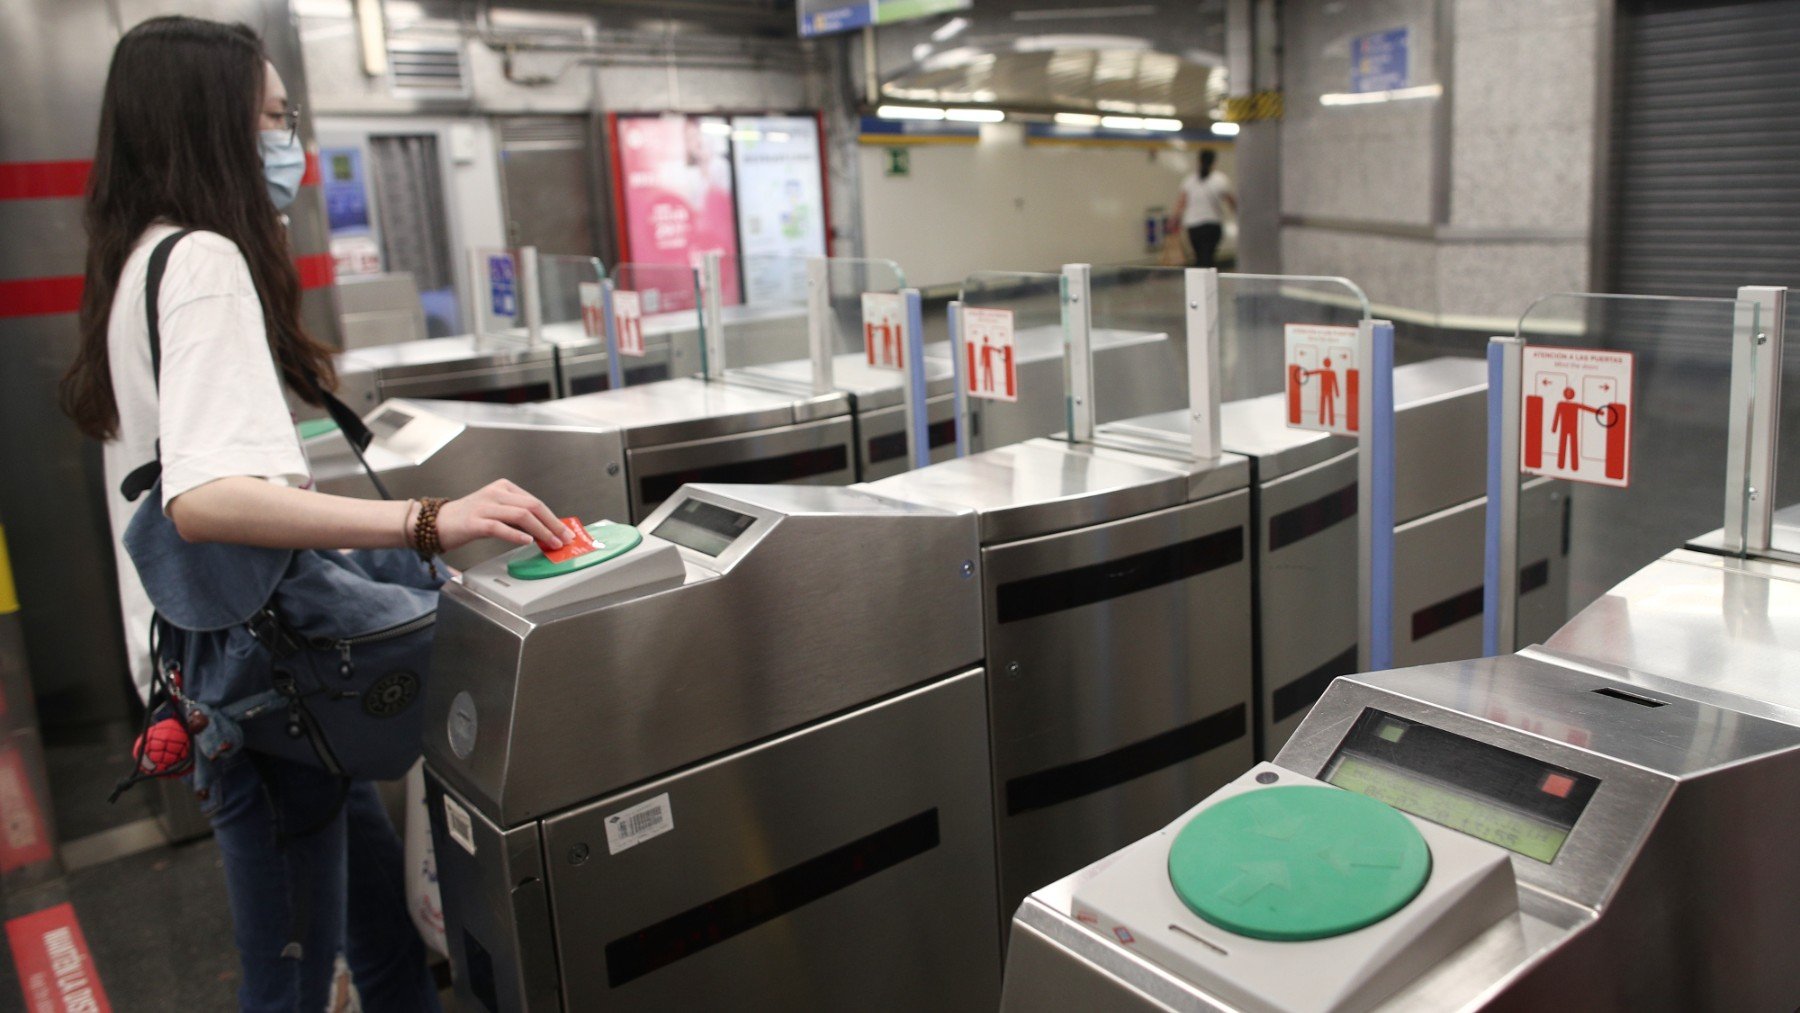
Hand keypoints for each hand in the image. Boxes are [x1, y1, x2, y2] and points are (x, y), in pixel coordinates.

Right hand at [435, 480, 570, 550]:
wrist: (437, 523)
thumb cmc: (469, 519)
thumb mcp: (496, 511)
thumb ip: (517, 516)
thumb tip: (545, 530)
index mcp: (503, 488)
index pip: (535, 501)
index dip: (552, 518)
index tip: (564, 531)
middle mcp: (495, 493)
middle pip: (532, 506)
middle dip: (552, 524)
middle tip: (563, 539)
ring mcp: (484, 506)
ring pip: (520, 515)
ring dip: (540, 531)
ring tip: (550, 543)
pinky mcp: (474, 522)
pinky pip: (499, 527)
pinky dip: (515, 534)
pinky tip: (527, 541)